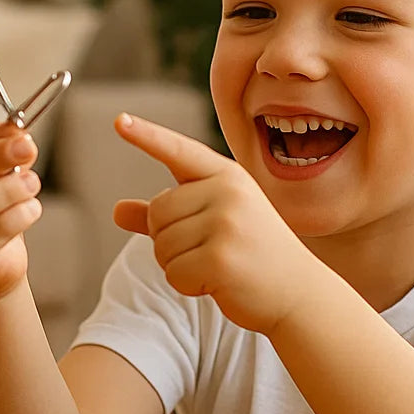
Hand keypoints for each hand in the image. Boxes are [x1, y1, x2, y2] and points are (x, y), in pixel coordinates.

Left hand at [113, 113, 317, 333]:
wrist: (297, 292)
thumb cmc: (254, 255)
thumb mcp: (215, 224)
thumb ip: (169, 216)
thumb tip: (116, 210)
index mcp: (228, 177)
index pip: (180, 152)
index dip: (147, 137)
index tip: (120, 121)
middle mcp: (228, 193)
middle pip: (157, 212)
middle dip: (169, 239)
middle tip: (209, 252)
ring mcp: (226, 224)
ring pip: (161, 245)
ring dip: (178, 265)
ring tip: (218, 266)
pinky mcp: (220, 259)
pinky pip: (173, 273)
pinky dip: (187, 285)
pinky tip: (218, 284)